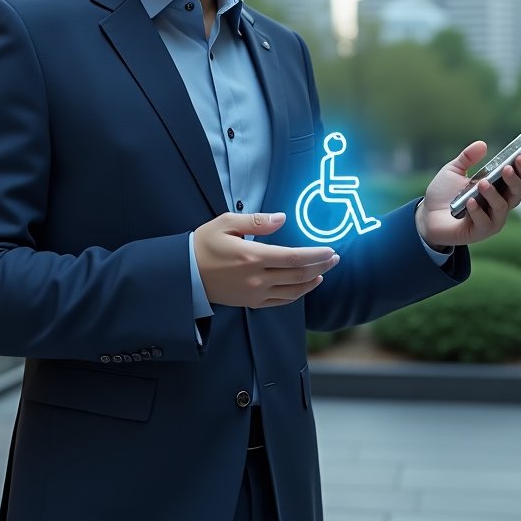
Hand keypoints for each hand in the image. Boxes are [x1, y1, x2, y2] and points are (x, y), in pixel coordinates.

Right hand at [193, 212, 340, 308]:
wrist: (185, 273)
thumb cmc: (204, 245)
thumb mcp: (226, 223)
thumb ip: (256, 221)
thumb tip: (282, 218)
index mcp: (252, 257)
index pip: (294, 258)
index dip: (316, 255)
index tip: (330, 250)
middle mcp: (257, 278)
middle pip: (299, 275)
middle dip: (321, 266)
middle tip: (335, 258)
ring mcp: (255, 293)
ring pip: (294, 291)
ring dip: (313, 281)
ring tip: (325, 270)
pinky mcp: (252, 302)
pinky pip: (282, 301)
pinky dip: (298, 294)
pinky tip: (306, 285)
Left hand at [415, 140, 520, 248]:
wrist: (426, 217)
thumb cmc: (444, 194)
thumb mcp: (453, 171)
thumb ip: (467, 158)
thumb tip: (483, 144)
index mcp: (500, 186)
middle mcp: (502, 202)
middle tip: (517, 159)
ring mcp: (493, 218)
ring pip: (504, 206)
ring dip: (495, 193)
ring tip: (483, 182)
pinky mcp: (480, 231)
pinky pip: (484, 222)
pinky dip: (478, 211)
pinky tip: (470, 202)